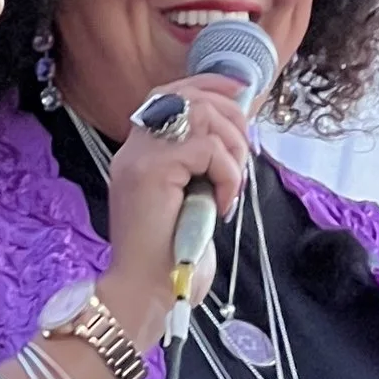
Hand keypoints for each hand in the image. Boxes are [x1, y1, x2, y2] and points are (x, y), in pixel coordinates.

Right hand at [103, 70, 257, 300]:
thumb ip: (201, 166)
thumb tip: (235, 135)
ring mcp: (141, 156)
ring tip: (231, 187)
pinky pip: (208, 149)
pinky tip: (222, 206)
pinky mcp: (154, 170)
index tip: (239, 94)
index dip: (208, 85)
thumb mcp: (190, 201)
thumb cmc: (170, 258)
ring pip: (202, 116)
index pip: (169, 93)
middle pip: (188, 96)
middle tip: (244, 156)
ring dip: (233, 150)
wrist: (146, 293)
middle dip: (231, 118)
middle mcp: (135, 147)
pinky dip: (227, 174)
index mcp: (140, 152)